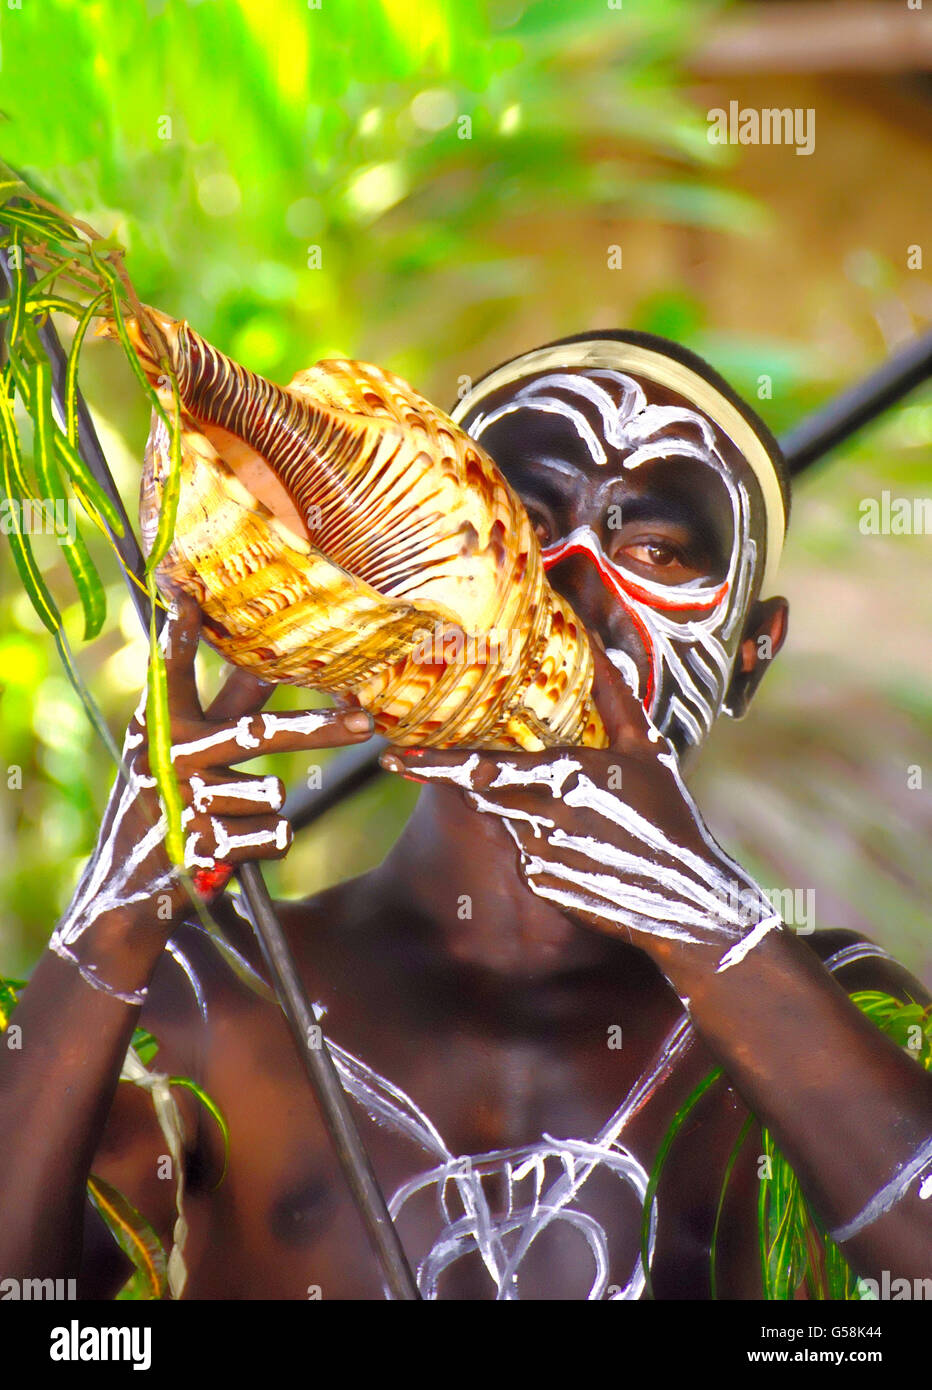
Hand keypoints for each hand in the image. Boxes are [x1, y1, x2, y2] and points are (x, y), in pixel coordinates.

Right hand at [50, 592, 374, 985]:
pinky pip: (275, 835)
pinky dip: (268, 841)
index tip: (187, 592)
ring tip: (232, 816)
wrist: (128, 889)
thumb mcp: (179, 749)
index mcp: (157, 725)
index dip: (178, 633)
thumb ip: (222, 706)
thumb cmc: (167, 801)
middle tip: (366, 719)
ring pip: (274, 793)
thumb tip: (265, 657)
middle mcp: (166, 758)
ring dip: (268, 807)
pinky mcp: (202, 850)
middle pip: (260, 734)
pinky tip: (233, 848)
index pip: (170, 670)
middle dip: (321, 728)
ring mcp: (184, 806)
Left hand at [380, 639, 780, 974]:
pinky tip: (586, 853)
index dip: (433, 764)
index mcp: (563, 776)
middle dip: (460, 777)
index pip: (482, 767)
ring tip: (584, 822)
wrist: (687, 900)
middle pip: (485, 791)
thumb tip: (601, 648)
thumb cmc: (669, 817)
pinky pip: (526, 856)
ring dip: (527, 813)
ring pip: (509, 820)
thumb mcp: (649, 751)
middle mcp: (541, 816)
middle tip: (437, 765)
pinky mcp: (541, 884)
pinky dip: (544, 848)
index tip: (393, 758)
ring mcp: (538, 854)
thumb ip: (617, 699)